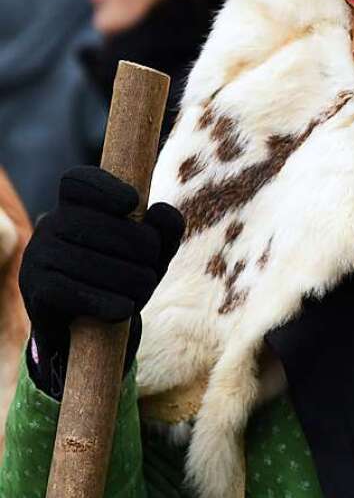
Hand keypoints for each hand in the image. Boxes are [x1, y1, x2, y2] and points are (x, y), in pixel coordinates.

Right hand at [19, 166, 182, 395]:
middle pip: (103, 226)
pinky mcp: (36, 289)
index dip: (106, 188)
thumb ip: (166, 228)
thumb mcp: (151, 250)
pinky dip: (107, 303)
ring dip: (132, 280)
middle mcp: (51, 223)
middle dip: (143, 250)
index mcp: (76, 204)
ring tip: (145, 289)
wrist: (86, 323)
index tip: (133, 203)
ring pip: (93, 262)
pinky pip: (75, 292)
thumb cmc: (124, 273)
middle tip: (153, 270)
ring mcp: (39, 255)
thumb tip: (160, 211)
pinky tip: (125, 309)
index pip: (79, 180)